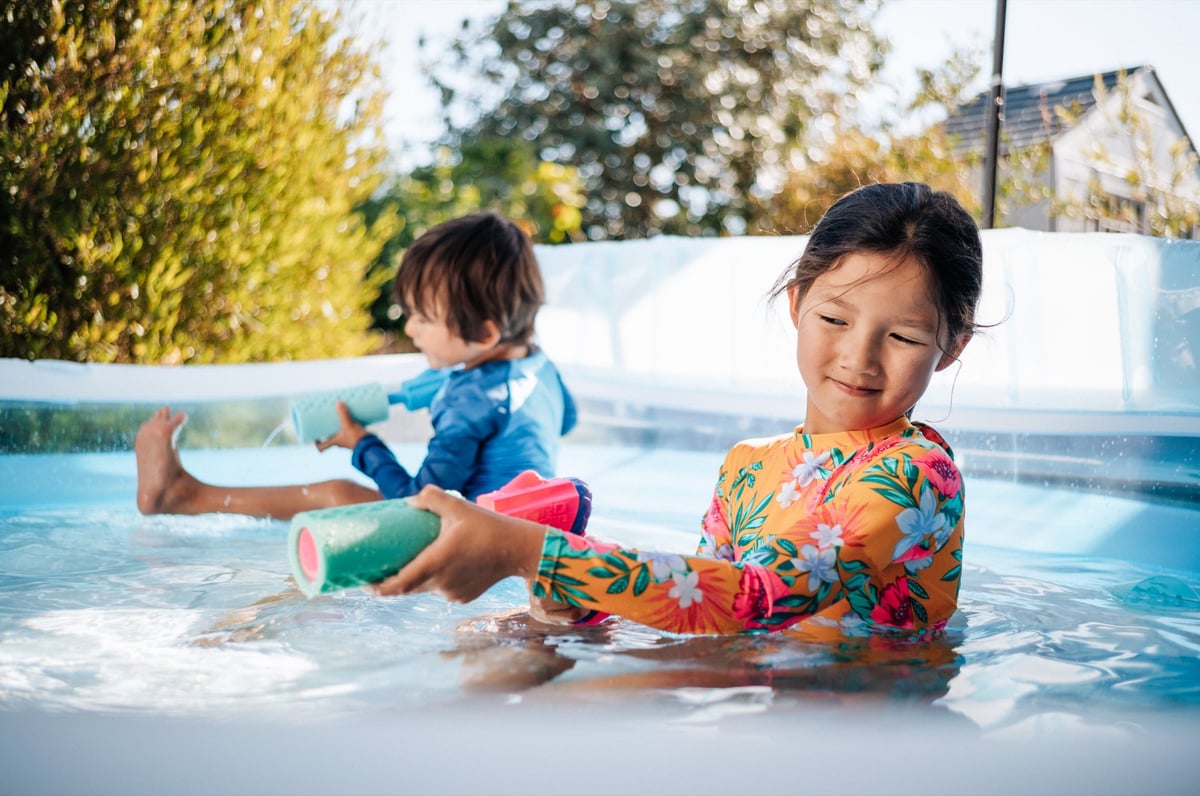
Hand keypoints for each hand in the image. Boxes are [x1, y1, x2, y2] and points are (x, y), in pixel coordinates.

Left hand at [315, 401, 368, 451]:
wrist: (371, 445)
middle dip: (328, 429)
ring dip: (339, 425)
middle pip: (330, 437)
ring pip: (340, 432)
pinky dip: (350, 424)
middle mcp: (340, 441)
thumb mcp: (348, 425)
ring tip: (339, 415)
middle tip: (326, 419)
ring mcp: (349, 439)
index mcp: (335, 442)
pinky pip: (350, 429)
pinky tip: (352, 416)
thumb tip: (338, 402)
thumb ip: (343, 414)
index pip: (322, 446)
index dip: (316, 442)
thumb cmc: (357, 439)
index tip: (314, 436)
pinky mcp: (356, 435)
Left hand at [372, 484, 545, 602]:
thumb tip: (409, 501)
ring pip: (426, 589)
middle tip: (378, 569)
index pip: (398, 585)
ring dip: (416, 579)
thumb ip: (431, 498)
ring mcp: (453, 593)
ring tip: (411, 561)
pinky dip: (437, 581)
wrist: (520, 549)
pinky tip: (441, 566)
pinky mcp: (464, 596)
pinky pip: (443, 590)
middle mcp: (441, 583)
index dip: (378, 588)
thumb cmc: (488, 526)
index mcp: (435, 563)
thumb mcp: (458, 505)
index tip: (364, 584)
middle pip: (408, 588)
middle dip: (392, 582)